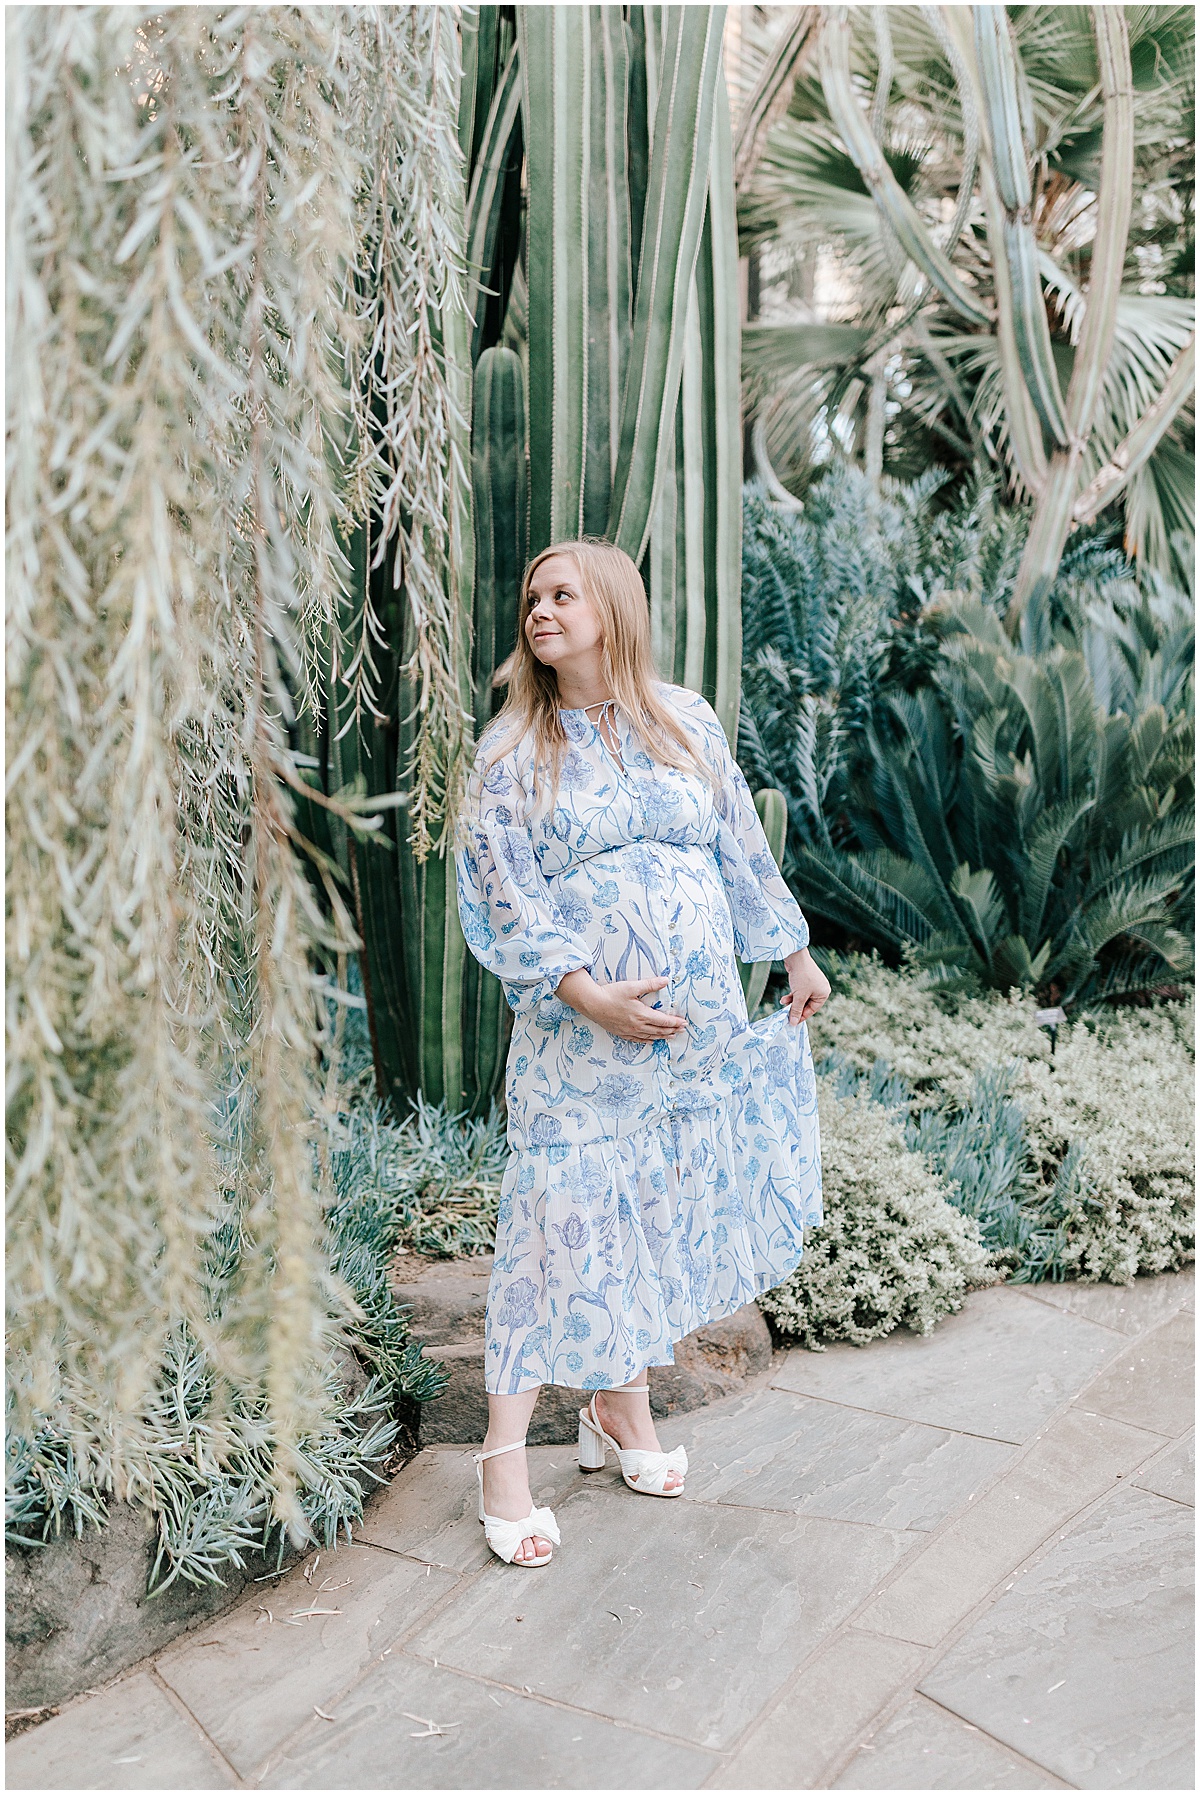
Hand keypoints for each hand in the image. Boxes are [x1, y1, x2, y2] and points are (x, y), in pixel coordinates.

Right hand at [556, 970, 686, 1042]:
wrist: (592, 1004)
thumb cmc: (611, 994)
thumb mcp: (632, 987)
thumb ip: (650, 984)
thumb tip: (666, 980)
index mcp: (642, 1014)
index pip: (663, 1020)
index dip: (675, 1022)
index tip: (684, 1022)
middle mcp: (637, 1025)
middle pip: (659, 1030)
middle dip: (672, 1030)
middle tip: (682, 1030)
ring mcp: (629, 1031)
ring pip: (650, 1036)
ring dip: (662, 1036)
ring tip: (671, 1036)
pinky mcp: (622, 1033)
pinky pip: (638, 1039)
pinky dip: (647, 1040)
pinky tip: (652, 1041)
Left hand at [779, 947, 829, 1026]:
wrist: (796, 958)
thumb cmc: (801, 977)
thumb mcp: (799, 996)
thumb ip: (796, 1010)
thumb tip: (793, 1023)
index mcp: (823, 994)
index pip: (812, 1009)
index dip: (802, 1016)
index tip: (792, 1022)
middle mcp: (820, 989)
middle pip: (806, 1004)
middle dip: (795, 1007)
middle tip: (786, 1013)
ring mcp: (812, 984)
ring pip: (801, 998)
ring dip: (792, 1001)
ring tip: (783, 1002)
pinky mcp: (805, 980)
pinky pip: (799, 992)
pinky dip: (792, 995)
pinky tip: (784, 998)